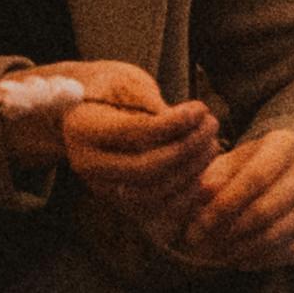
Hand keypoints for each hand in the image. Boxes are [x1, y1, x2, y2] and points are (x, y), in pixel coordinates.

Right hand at [42, 68, 203, 216]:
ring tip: (211, 144)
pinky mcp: (121, 204)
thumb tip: (190, 122)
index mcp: (82, 128)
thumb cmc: (111, 90)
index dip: (173, 124)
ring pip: (153, 194)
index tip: (200, 109)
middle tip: (211, 125)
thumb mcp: (126, 81)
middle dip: (186, 149)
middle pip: (143, 169)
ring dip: (191, 172)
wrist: (86, 114)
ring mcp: (103, 189)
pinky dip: (187, 196)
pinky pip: (158, 211)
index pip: (134, 132)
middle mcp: (88, 165)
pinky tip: (205, 173)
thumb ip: (152, 102)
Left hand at [165, 131, 293, 273]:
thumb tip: (206, 193)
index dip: (223, 205)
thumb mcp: (224, 165)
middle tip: (201, 245)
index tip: (196, 226)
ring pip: (276, 235)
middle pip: (266, 209)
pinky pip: (289, 254)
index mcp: (286, 144)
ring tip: (214, 253)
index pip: (255, 178)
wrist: (276, 182)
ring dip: (240, 249)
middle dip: (228, 231)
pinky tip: (238, 259)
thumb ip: (212, 177)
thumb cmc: (242, 171)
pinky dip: (259, 260)